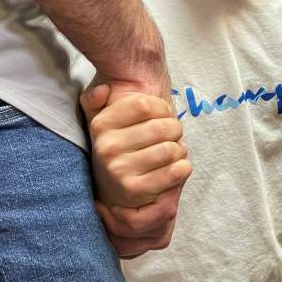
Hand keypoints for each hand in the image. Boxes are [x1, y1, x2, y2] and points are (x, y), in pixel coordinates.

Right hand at [81, 85, 191, 257]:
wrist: (115, 191)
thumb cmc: (120, 148)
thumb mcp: (103, 120)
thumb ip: (98, 100)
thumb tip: (103, 90)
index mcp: (101, 124)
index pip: (145, 104)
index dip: (163, 108)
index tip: (162, 116)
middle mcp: (106, 147)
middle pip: (163, 127)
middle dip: (175, 130)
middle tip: (170, 137)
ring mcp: (119, 170)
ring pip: (172, 149)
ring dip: (179, 150)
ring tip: (171, 152)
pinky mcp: (135, 190)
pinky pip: (176, 171)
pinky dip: (183, 167)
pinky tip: (174, 167)